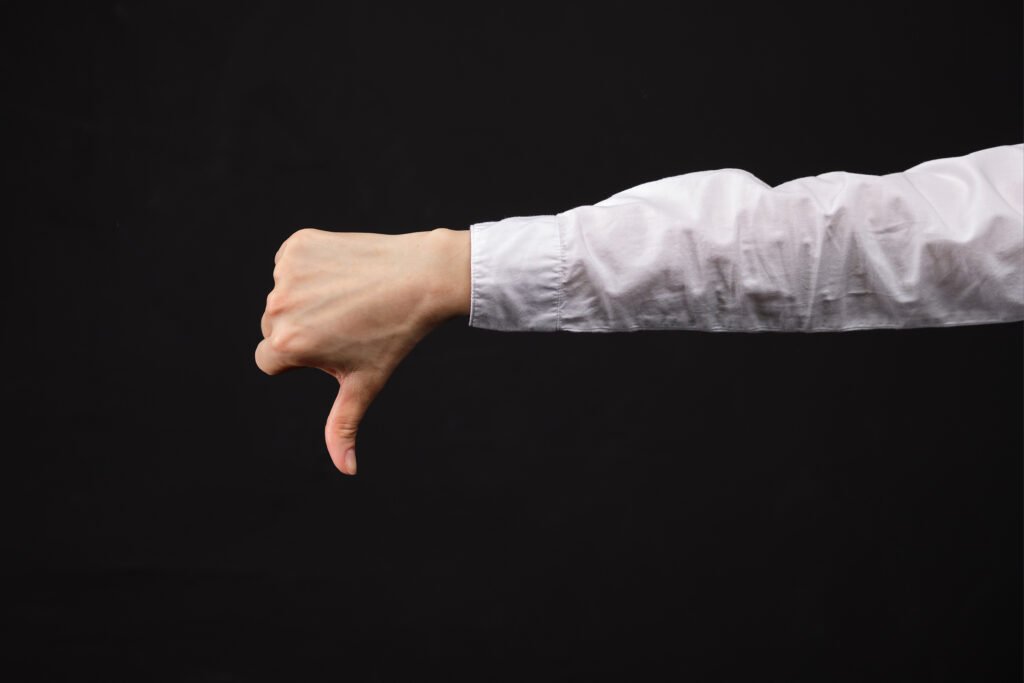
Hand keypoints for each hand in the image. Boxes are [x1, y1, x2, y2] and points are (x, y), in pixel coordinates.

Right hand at [255, 227, 470, 474]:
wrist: (422, 278)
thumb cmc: (394, 335)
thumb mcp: (364, 384)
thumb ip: (343, 427)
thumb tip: (347, 470)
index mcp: (287, 346)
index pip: (268, 361)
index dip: (301, 359)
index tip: (334, 347)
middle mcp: (280, 308)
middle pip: (273, 328)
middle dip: (303, 328)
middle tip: (348, 322)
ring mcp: (287, 273)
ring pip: (284, 295)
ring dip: (308, 296)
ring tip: (350, 298)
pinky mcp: (298, 244)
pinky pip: (291, 263)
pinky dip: (311, 267)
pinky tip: (344, 274)